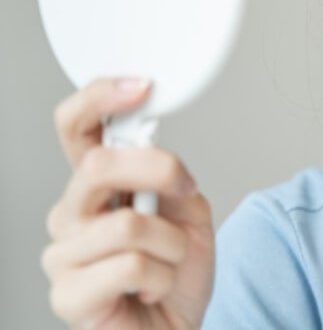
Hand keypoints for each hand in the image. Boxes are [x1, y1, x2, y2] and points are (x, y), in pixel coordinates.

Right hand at [41, 78, 214, 328]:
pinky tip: (152, 288)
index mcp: (96, 184)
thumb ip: (174, 182)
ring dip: (172, 245)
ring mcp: (63, 254)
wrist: (176, 326)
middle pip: (97, 165)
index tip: (141, 86)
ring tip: (168, 263)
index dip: (100, 98)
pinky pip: (131, 266)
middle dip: (157, 170)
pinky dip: (163, 276)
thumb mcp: (190, 215)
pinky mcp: (68, 295)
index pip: (77, 128)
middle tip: (184, 192)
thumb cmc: (175, 274)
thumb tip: (161, 158)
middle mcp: (71, 213)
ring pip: (129, 224)